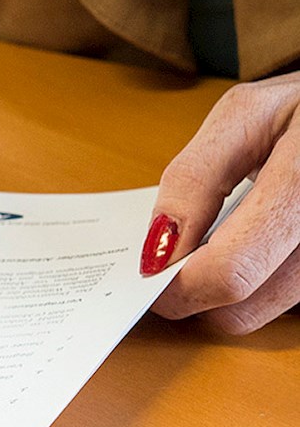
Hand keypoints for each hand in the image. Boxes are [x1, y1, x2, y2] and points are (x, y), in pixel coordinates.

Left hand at [149, 72, 299, 332]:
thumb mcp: (244, 116)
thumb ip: (194, 181)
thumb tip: (156, 252)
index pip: (231, 272)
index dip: (175, 285)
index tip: (146, 271)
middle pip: (241, 310)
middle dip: (194, 290)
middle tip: (178, 251)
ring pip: (260, 311)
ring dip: (225, 286)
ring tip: (222, 234)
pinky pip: (281, 299)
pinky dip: (255, 280)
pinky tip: (250, 240)